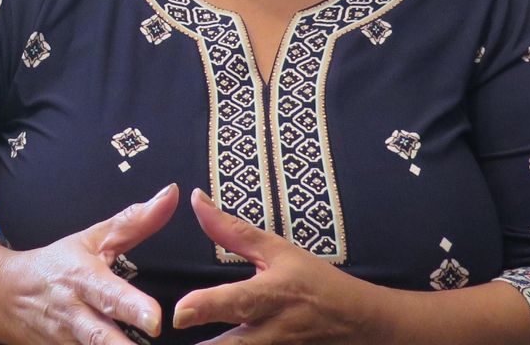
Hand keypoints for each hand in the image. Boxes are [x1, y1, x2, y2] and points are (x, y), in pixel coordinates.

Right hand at [0, 183, 178, 343]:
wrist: (7, 295)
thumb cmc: (58, 264)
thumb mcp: (93, 238)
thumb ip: (134, 221)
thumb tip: (171, 194)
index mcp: (83, 279)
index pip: (109, 294)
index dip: (132, 308)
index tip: (155, 320)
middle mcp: (74, 314)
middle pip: (98, 336)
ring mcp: (67, 340)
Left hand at [172, 188, 379, 343]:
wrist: (360, 323)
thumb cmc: (315, 283)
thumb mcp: (279, 252)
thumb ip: (233, 231)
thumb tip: (197, 199)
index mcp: (271, 295)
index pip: (236, 301)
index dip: (207, 307)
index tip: (179, 313)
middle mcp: (271, 332)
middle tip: (169, 338)